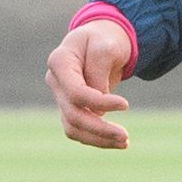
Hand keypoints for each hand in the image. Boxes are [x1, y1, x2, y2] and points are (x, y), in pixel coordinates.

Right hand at [47, 17, 136, 148]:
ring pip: (73, 128)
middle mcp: (55, 81)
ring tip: (124, 143)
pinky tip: (117, 142)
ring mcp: (60, 96)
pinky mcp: (69, 107)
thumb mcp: (107, 46)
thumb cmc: (104, 39)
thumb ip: (99, 72)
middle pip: (73, 114)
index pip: (76, 92)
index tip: (125, 105)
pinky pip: (79, 129)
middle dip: (99, 129)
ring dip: (98, 139)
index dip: (99, 103)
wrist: (101, 40)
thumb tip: (97, 111)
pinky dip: (97, 138)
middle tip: (125, 137)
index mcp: (60, 61)